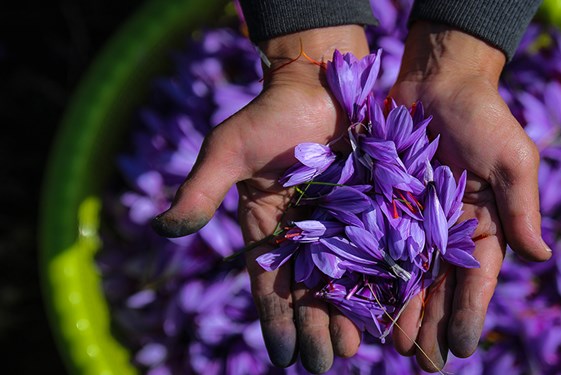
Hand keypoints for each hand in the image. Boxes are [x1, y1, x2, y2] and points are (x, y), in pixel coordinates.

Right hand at [151, 26, 369, 372]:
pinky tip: (390, 308)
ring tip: (353, 348)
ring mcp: (342, 223)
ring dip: (348, 314)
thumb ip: (201, 189)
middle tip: (325, 363)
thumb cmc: (270, 114)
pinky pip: (380, 248)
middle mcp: (306, 234)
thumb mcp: (229, 150)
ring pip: (345, 278)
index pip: (270, 284)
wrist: (320, 82)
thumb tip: (165, 230)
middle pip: (310, 290)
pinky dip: (383, 279)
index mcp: (269, 229)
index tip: (284, 356)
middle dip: (316, 328)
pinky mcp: (375, 207)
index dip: (276, 320)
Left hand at [388, 22, 551, 370]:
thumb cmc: (483, 116)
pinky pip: (376, 243)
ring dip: (401, 309)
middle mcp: (448, 231)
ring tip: (392, 345)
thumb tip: (541, 257)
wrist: (438, 79)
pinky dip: (371, 272)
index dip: (470, 312)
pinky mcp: (384, 204)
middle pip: (440, 286)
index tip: (461, 346)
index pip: (478, 279)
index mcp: (484, 226)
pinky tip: (362, 300)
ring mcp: (414, 220)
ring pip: (407, 274)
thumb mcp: (512, 158)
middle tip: (421, 360)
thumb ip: (522, 207)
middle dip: (431, 323)